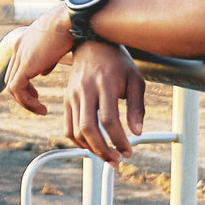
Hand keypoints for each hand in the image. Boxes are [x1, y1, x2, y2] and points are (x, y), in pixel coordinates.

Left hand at [7, 5, 73, 115]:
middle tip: (38, 105)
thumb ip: (47, 59)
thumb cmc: (72, 27)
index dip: (25, 85)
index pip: (17, 68)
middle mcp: (18, 47)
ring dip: (26, 102)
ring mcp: (20, 55)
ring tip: (41, 110)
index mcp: (24, 41)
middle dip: (24, 94)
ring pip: (12, 86)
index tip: (36, 95)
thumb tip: (42, 73)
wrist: (72, 18)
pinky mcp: (25, 64)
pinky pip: (17, 89)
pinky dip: (27, 102)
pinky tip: (41, 107)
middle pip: (12, 77)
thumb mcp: (57, 44)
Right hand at [65, 41, 144, 163]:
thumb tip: (137, 133)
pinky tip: (92, 147)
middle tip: (116, 161)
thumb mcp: (135, 80)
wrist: (92, 43)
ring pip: (76, 131)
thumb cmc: (118, 63)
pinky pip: (68, 128)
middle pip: (89, 129)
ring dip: (91, 150)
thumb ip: (137, 107)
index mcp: (105, 85)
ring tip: (107, 157)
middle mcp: (85, 90)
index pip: (110, 120)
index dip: (119, 140)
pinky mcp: (66, 100)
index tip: (129, 151)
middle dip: (103, 150)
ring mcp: (73, 95)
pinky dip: (78, 142)